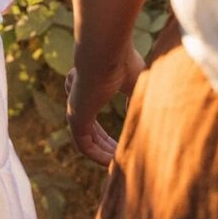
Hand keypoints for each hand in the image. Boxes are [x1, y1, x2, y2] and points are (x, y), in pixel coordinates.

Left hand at [65, 38, 144, 165]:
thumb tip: (142, 111)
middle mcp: (78, 101)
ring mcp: (75, 109)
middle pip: (91, 133)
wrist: (106, 53)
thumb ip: (135, 97)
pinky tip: (113, 163)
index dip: (106, 136)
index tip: (123, 146)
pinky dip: (98, 156)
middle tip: (123, 160)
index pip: (93, 119)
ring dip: (103, 154)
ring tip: (120, 165)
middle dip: (107, 148)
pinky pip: (84, 145)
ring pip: (87, 141)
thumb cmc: (122, 62)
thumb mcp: (135, 81)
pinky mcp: (75, 118)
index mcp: (88, 90)